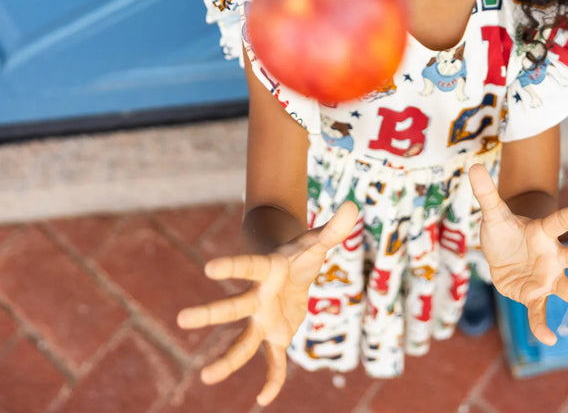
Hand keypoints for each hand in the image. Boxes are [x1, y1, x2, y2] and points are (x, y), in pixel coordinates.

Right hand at [176, 200, 357, 405]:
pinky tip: (264, 399)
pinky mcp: (276, 336)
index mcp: (268, 270)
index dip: (232, 266)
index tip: (208, 268)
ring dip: (227, 361)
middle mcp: (259, 297)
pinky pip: (273, 362)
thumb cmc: (301, 253)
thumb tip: (353, 206)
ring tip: (205, 378)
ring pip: (243, 343)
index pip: (249, 266)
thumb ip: (334, 229)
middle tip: (181, 319)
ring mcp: (264, 319)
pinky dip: (272, 380)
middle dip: (209, 313)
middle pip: (233, 307)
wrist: (291, 270)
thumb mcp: (318, 241)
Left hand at [468, 163, 567, 345]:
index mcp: (543, 232)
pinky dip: (542, 326)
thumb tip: (475, 166)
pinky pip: (540, 312)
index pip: (561, 221)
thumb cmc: (502, 230)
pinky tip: (550, 340)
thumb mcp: (492, 213)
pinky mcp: (534, 295)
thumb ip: (486, 193)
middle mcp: (552, 256)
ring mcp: (547, 278)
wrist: (501, 253)